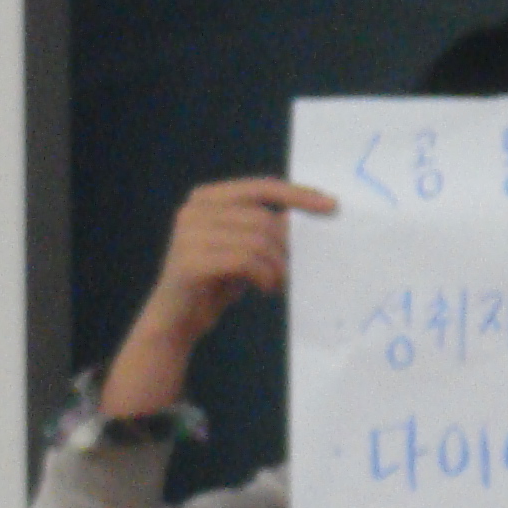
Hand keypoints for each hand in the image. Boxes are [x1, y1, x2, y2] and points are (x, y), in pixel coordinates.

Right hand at [100, 177, 337, 419]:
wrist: (176, 321)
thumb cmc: (214, 284)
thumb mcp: (244, 251)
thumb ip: (263, 230)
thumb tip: (297, 217)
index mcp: (206, 199)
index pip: (261, 186)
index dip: (297, 194)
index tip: (331, 205)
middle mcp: (194, 210)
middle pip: (264, 219)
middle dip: (285, 248)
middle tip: (288, 273)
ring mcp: (188, 234)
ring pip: (258, 240)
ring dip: (277, 267)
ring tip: (276, 284)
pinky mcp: (190, 262)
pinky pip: (245, 261)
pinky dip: (264, 276)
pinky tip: (265, 289)